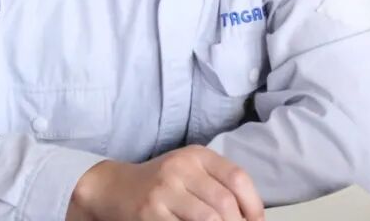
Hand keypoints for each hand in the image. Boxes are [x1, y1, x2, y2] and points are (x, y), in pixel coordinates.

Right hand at [67, 145, 264, 220]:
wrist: (115, 187)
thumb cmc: (161, 183)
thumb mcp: (190, 171)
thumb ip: (219, 185)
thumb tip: (251, 217)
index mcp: (196, 155)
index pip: (237, 178)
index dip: (253, 206)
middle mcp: (180, 168)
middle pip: (224, 203)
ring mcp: (163, 191)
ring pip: (208, 219)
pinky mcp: (150, 213)